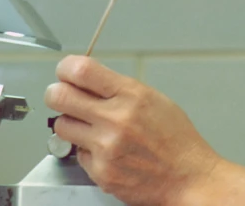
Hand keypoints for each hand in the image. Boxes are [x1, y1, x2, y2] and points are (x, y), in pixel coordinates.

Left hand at [44, 55, 219, 205]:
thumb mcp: (154, 99)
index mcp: (131, 95)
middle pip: (59, 96)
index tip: (65, 72)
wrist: (187, 176)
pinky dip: (88, 150)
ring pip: (62, 125)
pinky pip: (77, 153)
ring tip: (89, 126)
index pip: (80, 71)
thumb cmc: (175, 138)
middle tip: (62, 96)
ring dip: (71, 123)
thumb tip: (88, 81)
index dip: (66, 68)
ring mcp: (105, 147)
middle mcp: (115, 119)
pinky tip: (108, 150)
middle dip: (56, 93)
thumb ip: (119, 89)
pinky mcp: (100, 172)